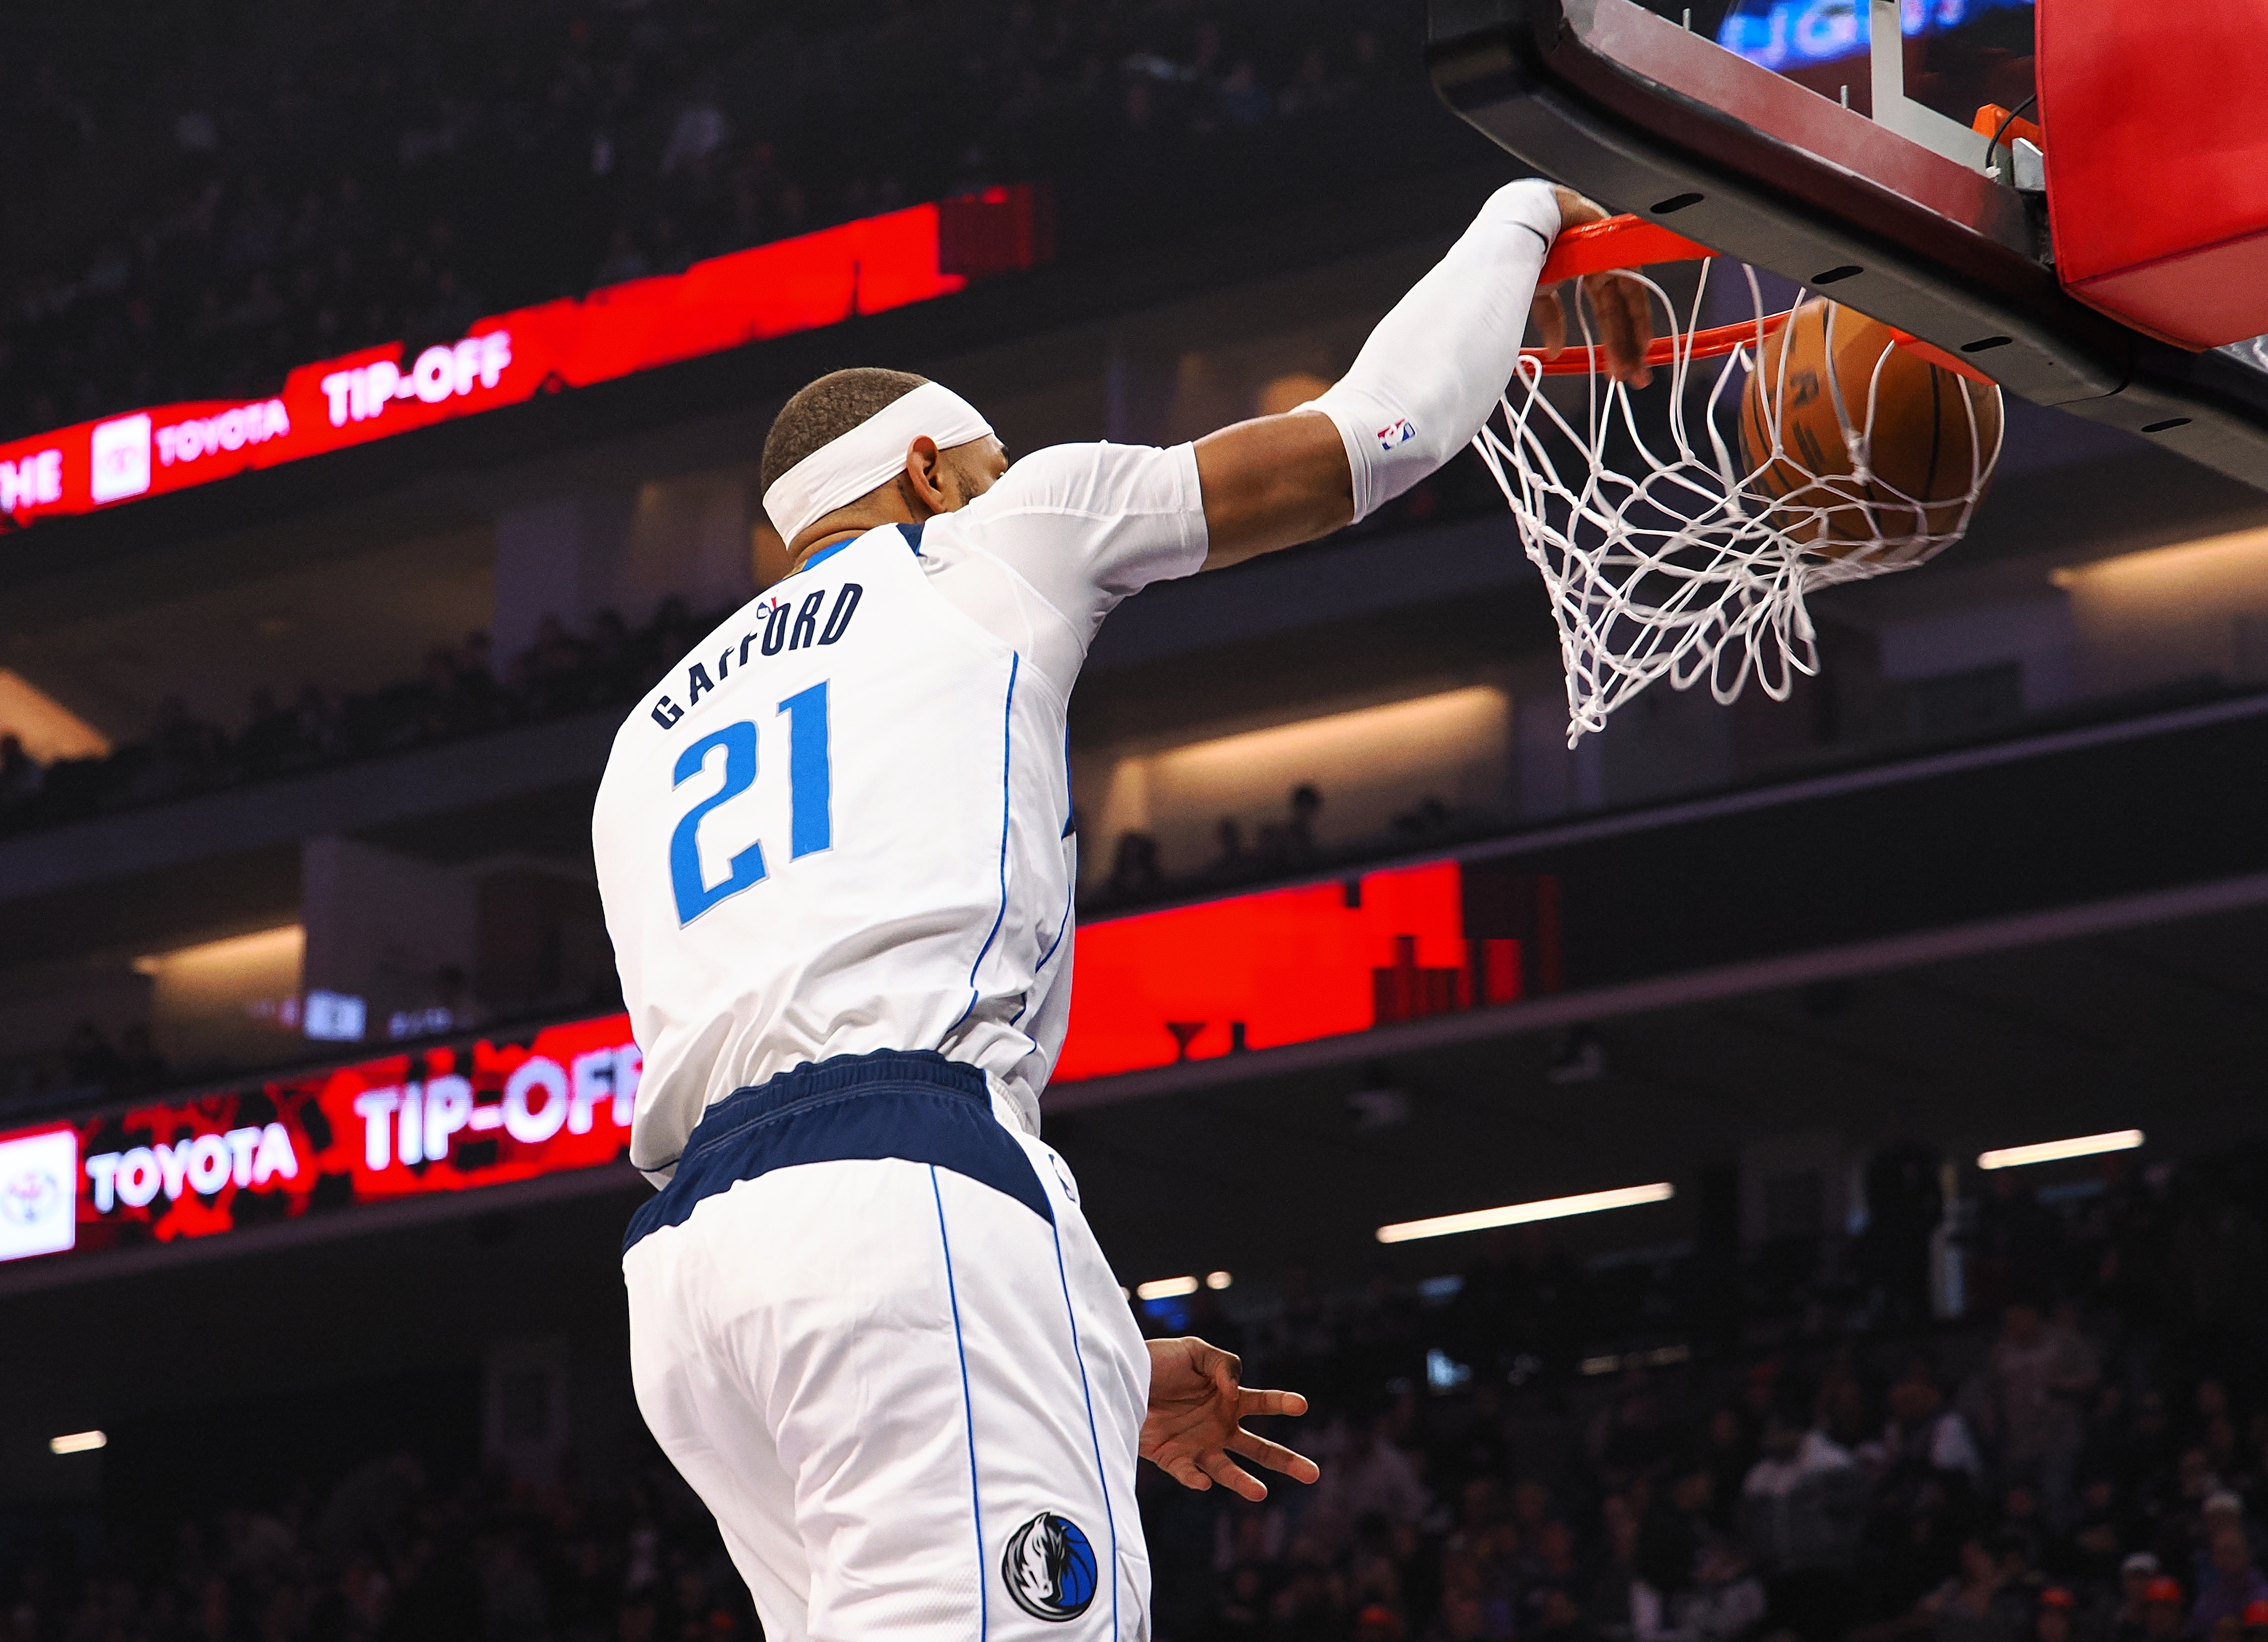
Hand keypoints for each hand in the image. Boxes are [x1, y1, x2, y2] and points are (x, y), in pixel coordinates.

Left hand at [1140, 1337, 1318, 1501]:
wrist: (1119, 1378)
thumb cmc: (1159, 1362)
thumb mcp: (1194, 1351)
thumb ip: (1222, 1364)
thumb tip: (1234, 1392)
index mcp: (1228, 1398)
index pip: (1262, 1403)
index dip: (1281, 1403)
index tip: (1301, 1404)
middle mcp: (1218, 1426)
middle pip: (1258, 1447)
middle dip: (1286, 1460)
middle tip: (1313, 1474)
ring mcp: (1197, 1445)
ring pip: (1228, 1470)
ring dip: (1243, 1482)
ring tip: (1261, 1493)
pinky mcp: (1172, 1459)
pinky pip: (1188, 1474)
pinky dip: (1195, 1480)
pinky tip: (1203, 1482)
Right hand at [1534, 185, 1654, 389]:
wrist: (1523, 219)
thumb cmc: (1523, 251)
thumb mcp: (1537, 293)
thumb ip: (1550, 320)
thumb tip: (1555, 351)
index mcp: (1586, 274)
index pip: (1607, 313)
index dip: (1614, 342)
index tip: (1617, 371)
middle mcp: (1604, 267)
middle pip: (1621, 313)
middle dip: (1627, 349)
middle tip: (1635, 379)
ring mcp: (1612, 256)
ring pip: (1629, 303)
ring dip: (1634, 338)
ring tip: (1638, 369)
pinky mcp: (1616, 247)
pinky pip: (1633, 283)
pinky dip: (1637, 313)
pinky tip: (1642, 341)